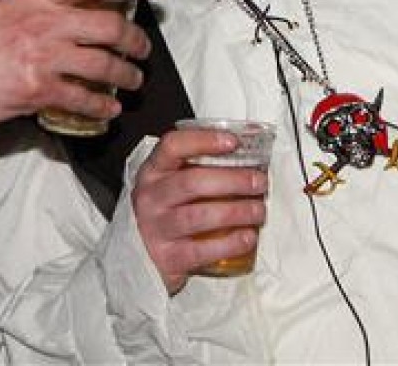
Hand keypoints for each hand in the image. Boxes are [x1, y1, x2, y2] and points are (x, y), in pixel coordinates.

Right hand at [0, 0, 158, 125]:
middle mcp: (45, 20)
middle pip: (111, 28)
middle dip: (137, 41)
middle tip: (143, 49)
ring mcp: (44, 56)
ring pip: (105, 65)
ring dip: (127, 75)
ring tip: (133, 80)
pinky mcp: (39, 90)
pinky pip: (85, 99)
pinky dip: (103, 106)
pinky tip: (109, 108)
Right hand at [130, 127, 268, 294]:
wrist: (138, 254)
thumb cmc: (167, 209)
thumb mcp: (172, 181)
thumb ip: (199, 166)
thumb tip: (249, 151)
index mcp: (153, 171)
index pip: (173, 146)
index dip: (204, 141)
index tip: (234, 142)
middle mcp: (151, 197)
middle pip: (192, 182)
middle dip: (232, 180)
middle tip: (259, 182)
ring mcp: (156, 228)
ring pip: (199, 216)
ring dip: (236, 212)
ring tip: (259, 211)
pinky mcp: (167, 258)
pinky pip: (202, 250)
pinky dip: (230, 243)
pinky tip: (248, 237)